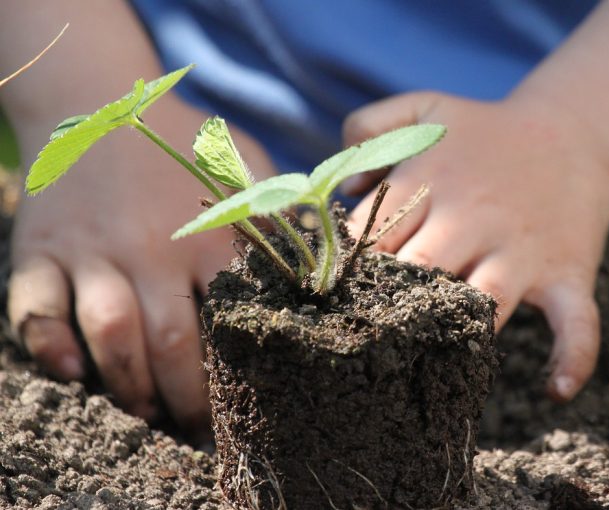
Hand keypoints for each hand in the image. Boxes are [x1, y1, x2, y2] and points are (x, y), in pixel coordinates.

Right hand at [8, 103, 275, 435]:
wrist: (95, 99)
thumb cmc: (179, 142)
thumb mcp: (241, 163)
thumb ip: (275, 209)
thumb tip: (320, 254)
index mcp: (207, 232)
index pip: (230, 318)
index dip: (240, 372)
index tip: (248, 402)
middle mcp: (150, 246)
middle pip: (171, 341)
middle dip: (186, 398)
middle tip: (197, 427)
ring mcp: (92, 249)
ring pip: (110, 333)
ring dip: (128, 384)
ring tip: (146, 411)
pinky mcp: (42, 249)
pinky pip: (35, 307)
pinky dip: (48, 345)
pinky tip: (72, 372)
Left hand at [344, 92, 608, 399]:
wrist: (574, 133)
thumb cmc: (486, 132)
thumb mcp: (424, 108)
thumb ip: (368, 126)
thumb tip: (345, 190)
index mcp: (432, 181)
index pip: (372, 235)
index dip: (348, 268)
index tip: (331, 294)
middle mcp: (473, 219)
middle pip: (418, 271)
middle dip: (389, 302)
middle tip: (365, 334)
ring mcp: (522, 251)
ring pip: (484, 303)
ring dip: (457, 333)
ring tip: (429, 361)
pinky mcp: (567, 274)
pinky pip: (577, 323)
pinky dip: (574, 358)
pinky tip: (555, 390)